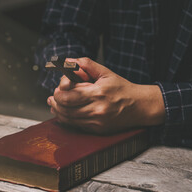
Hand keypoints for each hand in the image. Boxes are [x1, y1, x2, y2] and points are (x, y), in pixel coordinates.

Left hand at [47, 57, 164, 133]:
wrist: (139, 106)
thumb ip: (87, 64)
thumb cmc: (122, 88)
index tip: (56, 91)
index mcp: (98, 93)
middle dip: (55, 104)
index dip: (58, 94)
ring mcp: (97, 122)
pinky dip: (68, 120)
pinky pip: (77, 126)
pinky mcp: (98, 130)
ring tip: (54, 106)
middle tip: (52, 98)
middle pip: (66, 109)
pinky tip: (65, 114)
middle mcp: (97, 110)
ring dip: (59, 113)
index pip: (69, 97)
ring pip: (69, 120)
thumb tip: (68, 60)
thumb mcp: (106, 72)